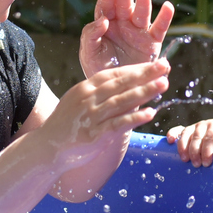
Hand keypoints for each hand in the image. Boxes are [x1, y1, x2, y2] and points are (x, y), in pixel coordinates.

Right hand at [40, 60, 169, 168]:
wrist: (47, 148)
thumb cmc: (67, 125)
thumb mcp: (80, 102)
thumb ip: (101, 94)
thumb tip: (126, 87)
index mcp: (86, 88)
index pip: (115, 74)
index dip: (136, 69)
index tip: (155, 64)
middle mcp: (88, 99)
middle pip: (121, 84)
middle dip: (145, 74)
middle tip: (165, 67)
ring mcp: (91, 116)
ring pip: (122, 101)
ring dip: (144, 92)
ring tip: (163, 84)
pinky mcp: (94, 134)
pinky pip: (117, 124)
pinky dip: (134, 118)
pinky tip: (150, 113)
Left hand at [80, 0, 174, 76]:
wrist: (114, 89)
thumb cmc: (98, 67)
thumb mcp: (88, 51)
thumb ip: (91, 34)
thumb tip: (102, 20)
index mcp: (105, 23)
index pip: (106, 6)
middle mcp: (123, 23)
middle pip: (124, 5)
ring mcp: (138, 31)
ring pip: (142, 13)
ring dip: (143, 2)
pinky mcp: (152, 42)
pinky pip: (160, 28)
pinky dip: (165, 17)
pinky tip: (168, 6)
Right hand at [166, 119, 212, 167]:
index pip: (211, 137)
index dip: (208, 150)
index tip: (207, 163)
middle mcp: (205, 125)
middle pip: (197, 136)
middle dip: (195, 151)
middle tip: (196, 165)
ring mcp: (195, 127)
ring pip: (186, 134)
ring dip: (183, 147)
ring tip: (185, 160)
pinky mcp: (188, 130)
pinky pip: (178, 130)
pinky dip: (173, 134)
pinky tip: (170, 141)